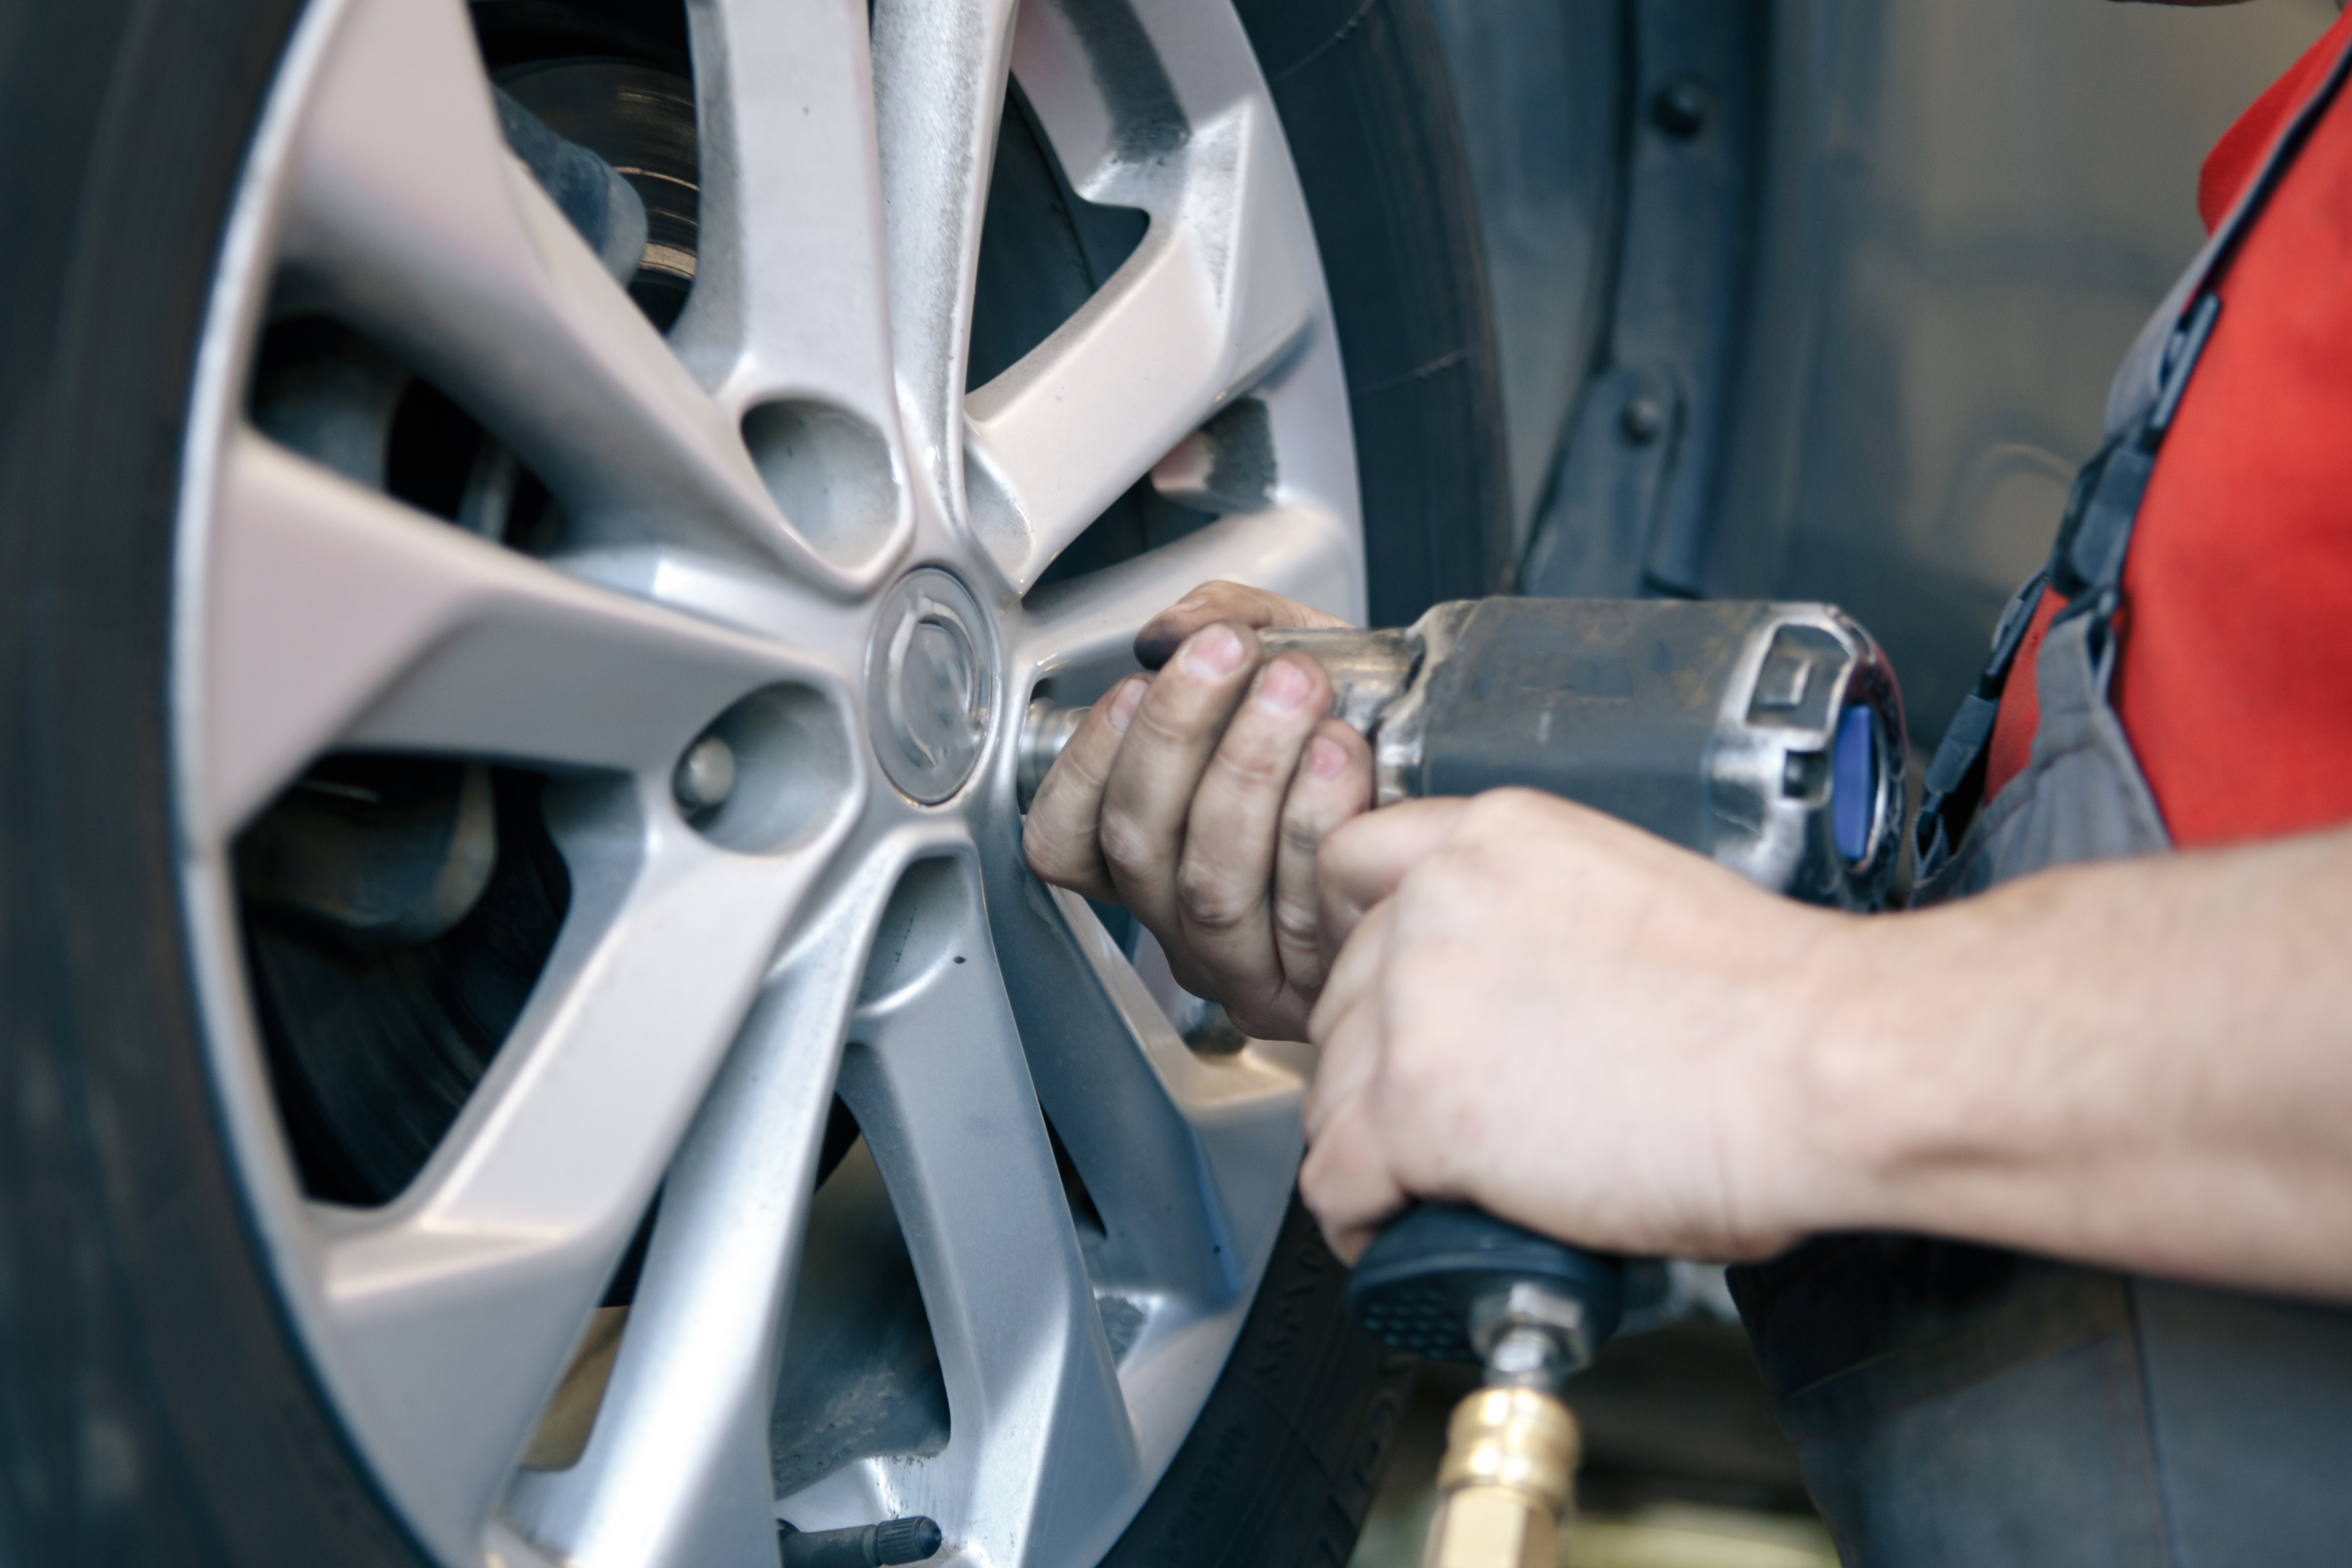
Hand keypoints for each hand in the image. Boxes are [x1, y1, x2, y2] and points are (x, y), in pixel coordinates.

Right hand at [1023, 581, 1371, 1040]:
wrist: (1465, 779)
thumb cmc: (1364, 724)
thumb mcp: (1288, 650)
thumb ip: (1221, 619)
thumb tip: (1170, 629)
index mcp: (1151, 855)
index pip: (1065, 838)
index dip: (1087, 763)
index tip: (1135, 683)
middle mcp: (1182, 921)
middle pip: (1139, 847)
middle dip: (1177, 735)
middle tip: (1228, 654)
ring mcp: (1246, 965)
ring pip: (1213, 886)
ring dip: (1250, 771)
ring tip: (1295, 687)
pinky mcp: (1319, 984)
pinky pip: (1301, 915)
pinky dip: (1317, 824)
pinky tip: (1342, 759)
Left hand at [1299, 789, 1850, 1264]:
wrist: (1829, 1065)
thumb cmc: (1772, 1006)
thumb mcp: (1628, 899)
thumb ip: (1538, 925)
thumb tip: (1504, 1001)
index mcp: (1491, 842)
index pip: (1354, 870)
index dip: (1367, 950)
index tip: (1391, 1001)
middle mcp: (1434, 906)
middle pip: (1342, 995)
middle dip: (1378, 1062)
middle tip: (1432, 1117)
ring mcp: (1415, 1005)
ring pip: (1328, 1089)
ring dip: (1367, 1143)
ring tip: (1428, 1185)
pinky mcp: (1416, 1109)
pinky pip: (1334, 1179)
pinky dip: (1359, 1218)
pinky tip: (1401, 1231)